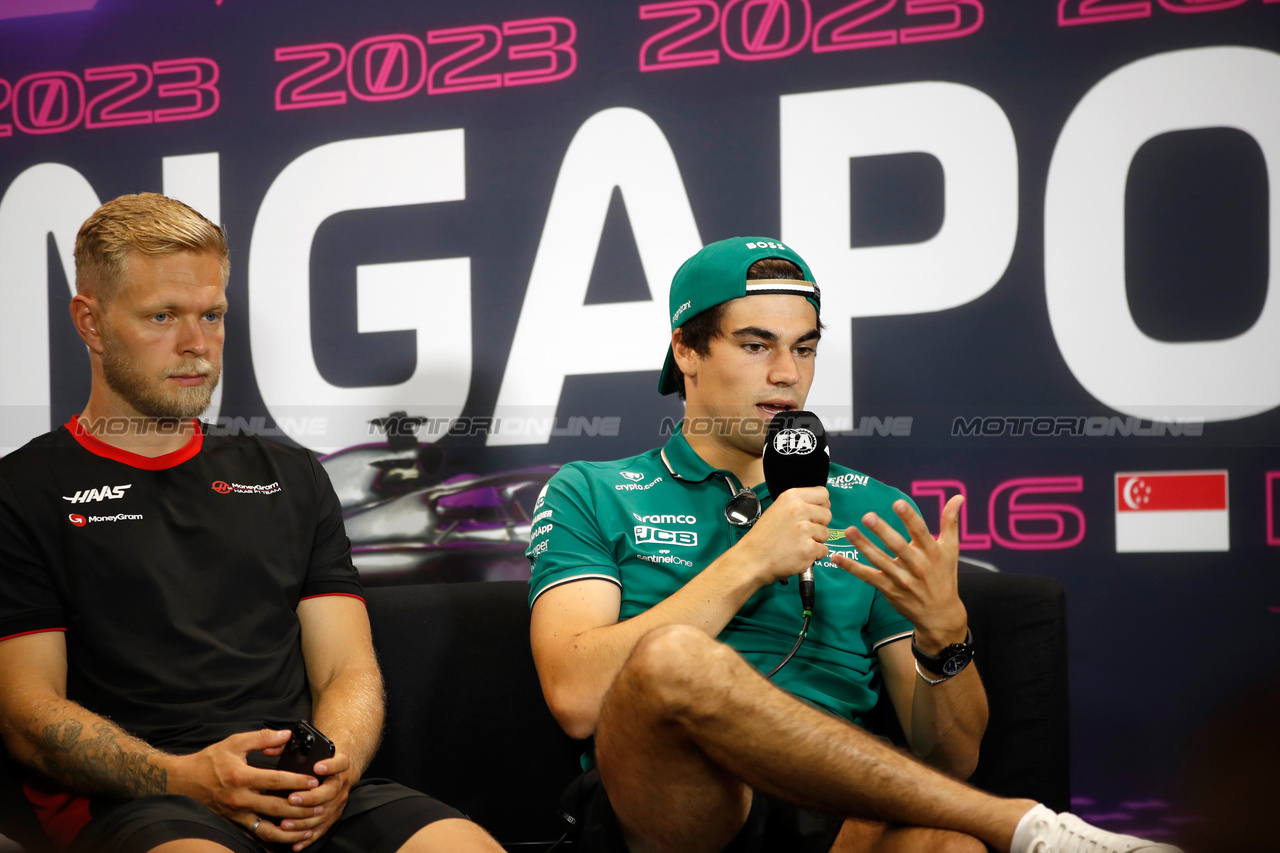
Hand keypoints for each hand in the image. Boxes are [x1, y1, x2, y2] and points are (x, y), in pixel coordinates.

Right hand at [163, 729, 323, 847]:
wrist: (183, 781)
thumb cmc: (210, 761)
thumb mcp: (235, 742)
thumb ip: (262, 738)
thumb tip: (286, 735)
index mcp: (241, 777)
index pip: (275, 781)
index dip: (296, 781)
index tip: (314, 781)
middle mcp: (239, 799)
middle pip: (276, 808)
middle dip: (301, 808)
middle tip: (320, 805)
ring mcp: (236, 814)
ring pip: (267, 828)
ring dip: (291, 830)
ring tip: (310, 827)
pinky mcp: (234, 823)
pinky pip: (257, 834)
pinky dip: (274, 838)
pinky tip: (289, 837)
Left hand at [278, 749, 357, 850]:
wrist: (339, 769)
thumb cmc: (320, 758)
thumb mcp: (309, 747)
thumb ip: (288, 745)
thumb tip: (269, 748)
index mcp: (339, 764)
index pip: (341, 762)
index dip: (330, 765)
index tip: (317, 766)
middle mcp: (340, 783)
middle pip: (330, 792)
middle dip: (310, 797)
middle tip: (292, 799)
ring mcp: (338, 801)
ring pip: (324, 814)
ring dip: (305, 820)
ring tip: (286, 823)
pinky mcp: (333, 815)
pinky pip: (322, 829)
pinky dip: (309, 837)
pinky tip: (296, 843)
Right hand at [736, 486, 830, 585]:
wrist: (752, 560)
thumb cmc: (763, 538)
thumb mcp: (777, 510)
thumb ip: (798, 504)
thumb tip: (821, 505)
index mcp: (791, 497)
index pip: (823, 494)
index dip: (820, 505)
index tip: (813, 513)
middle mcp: (799, 510)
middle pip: (827, 514)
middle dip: (819, 524)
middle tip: (801, 533)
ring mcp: (805, 529)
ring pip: (826, 533)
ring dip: (816, 541)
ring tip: (797, 544)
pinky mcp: (809, 548)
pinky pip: (824, 550)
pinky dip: (814, 555)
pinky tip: (799, 554)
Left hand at [831, 495, 967, 651]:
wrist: (940, 614)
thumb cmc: (945, 576)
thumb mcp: (951, 549)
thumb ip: (950, 522)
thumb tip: (958, 497)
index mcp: (932, 552)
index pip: (920, 531)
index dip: (909, 517)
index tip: (897, 503)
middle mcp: (917, 565)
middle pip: (898, 546)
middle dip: (882, 531)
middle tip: (867, 516)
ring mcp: (902, 579)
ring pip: (880, 560)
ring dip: (863, 545)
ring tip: (849, 530)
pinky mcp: (889, 589)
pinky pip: (867, 577)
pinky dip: (852, 568)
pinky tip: (836, 557)